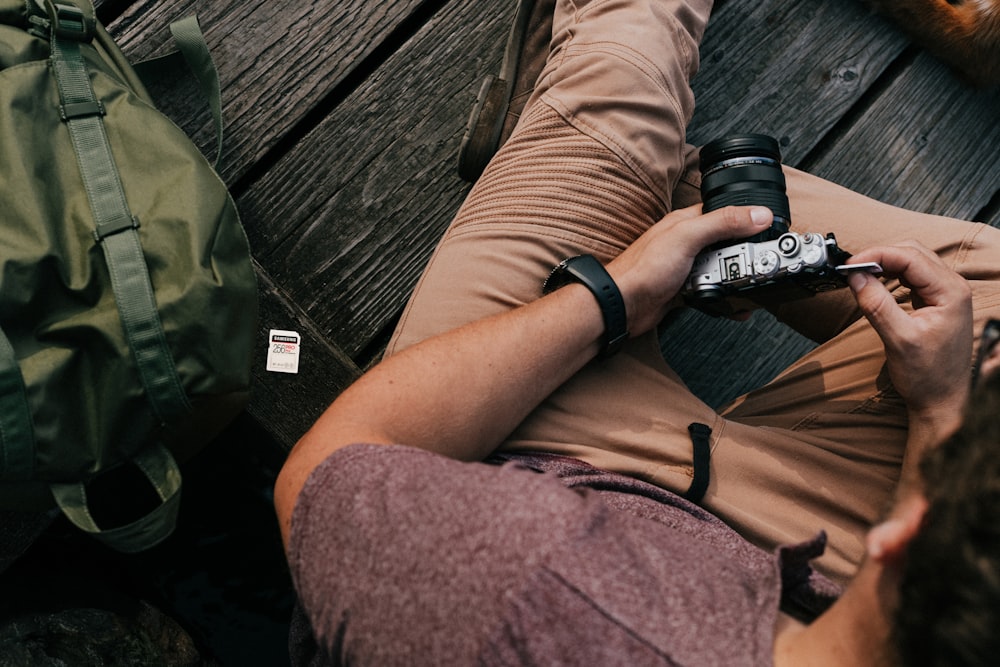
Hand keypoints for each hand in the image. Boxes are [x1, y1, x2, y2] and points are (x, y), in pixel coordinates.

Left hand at [607, 204, 773, 334]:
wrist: (622, 305)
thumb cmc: (643, 268)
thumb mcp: (688, 237)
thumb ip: (723, 222)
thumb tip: (758, 214)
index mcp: (686, 221)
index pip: (724, 211)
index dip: (747, 217)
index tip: (770, 227)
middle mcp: (686, 242)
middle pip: (726, 242)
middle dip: (745, 253)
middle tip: (761, 262)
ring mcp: (685, 266)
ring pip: (720, 268)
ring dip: (735, 277)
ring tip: (747, 284)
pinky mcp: (682, 289)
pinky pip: (711, 291)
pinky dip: (723, 298)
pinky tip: (733, 304)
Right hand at [846, 240, 971, 422]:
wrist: (941, 399)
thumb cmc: (928, 377)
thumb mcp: (898, 340)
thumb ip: (877, 305)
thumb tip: (856, 278)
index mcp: (951, 292)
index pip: (910, 258)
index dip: (877, 256)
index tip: (851, 265)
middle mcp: (952, 288)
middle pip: (912, 253)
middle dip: (879, 256)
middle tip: (851, 269)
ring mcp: (945, 294)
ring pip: (912, 262)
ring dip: (884, 264)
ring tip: (860, 275)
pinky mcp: (935, 301)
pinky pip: (912, 277)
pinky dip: (890, 275)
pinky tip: (875, 283)